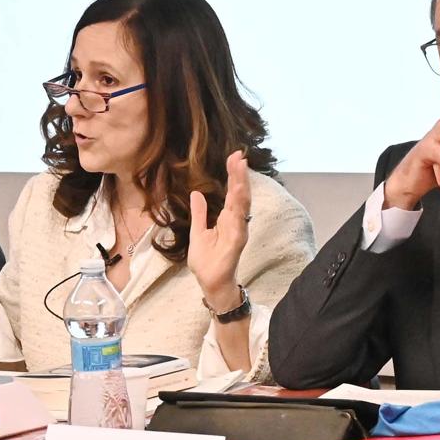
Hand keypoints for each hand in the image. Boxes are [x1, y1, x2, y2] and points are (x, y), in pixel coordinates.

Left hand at [188, 150, 250, 308]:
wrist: (210, 283)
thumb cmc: (207, 261)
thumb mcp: (197, 232)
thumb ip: (199, 213)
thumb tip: (197, 193)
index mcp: (227, 219)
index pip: (232, 193)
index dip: (234, 175)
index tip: (235, 157)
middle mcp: (236, 222)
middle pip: (240, 194)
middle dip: (240, 175)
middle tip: (240, 155)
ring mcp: (238, 231)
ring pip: (242, 205)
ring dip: (242, 186)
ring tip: (241, 168)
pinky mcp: (236, 242)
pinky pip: (239, 222)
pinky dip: (239, 207)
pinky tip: (239, 194)